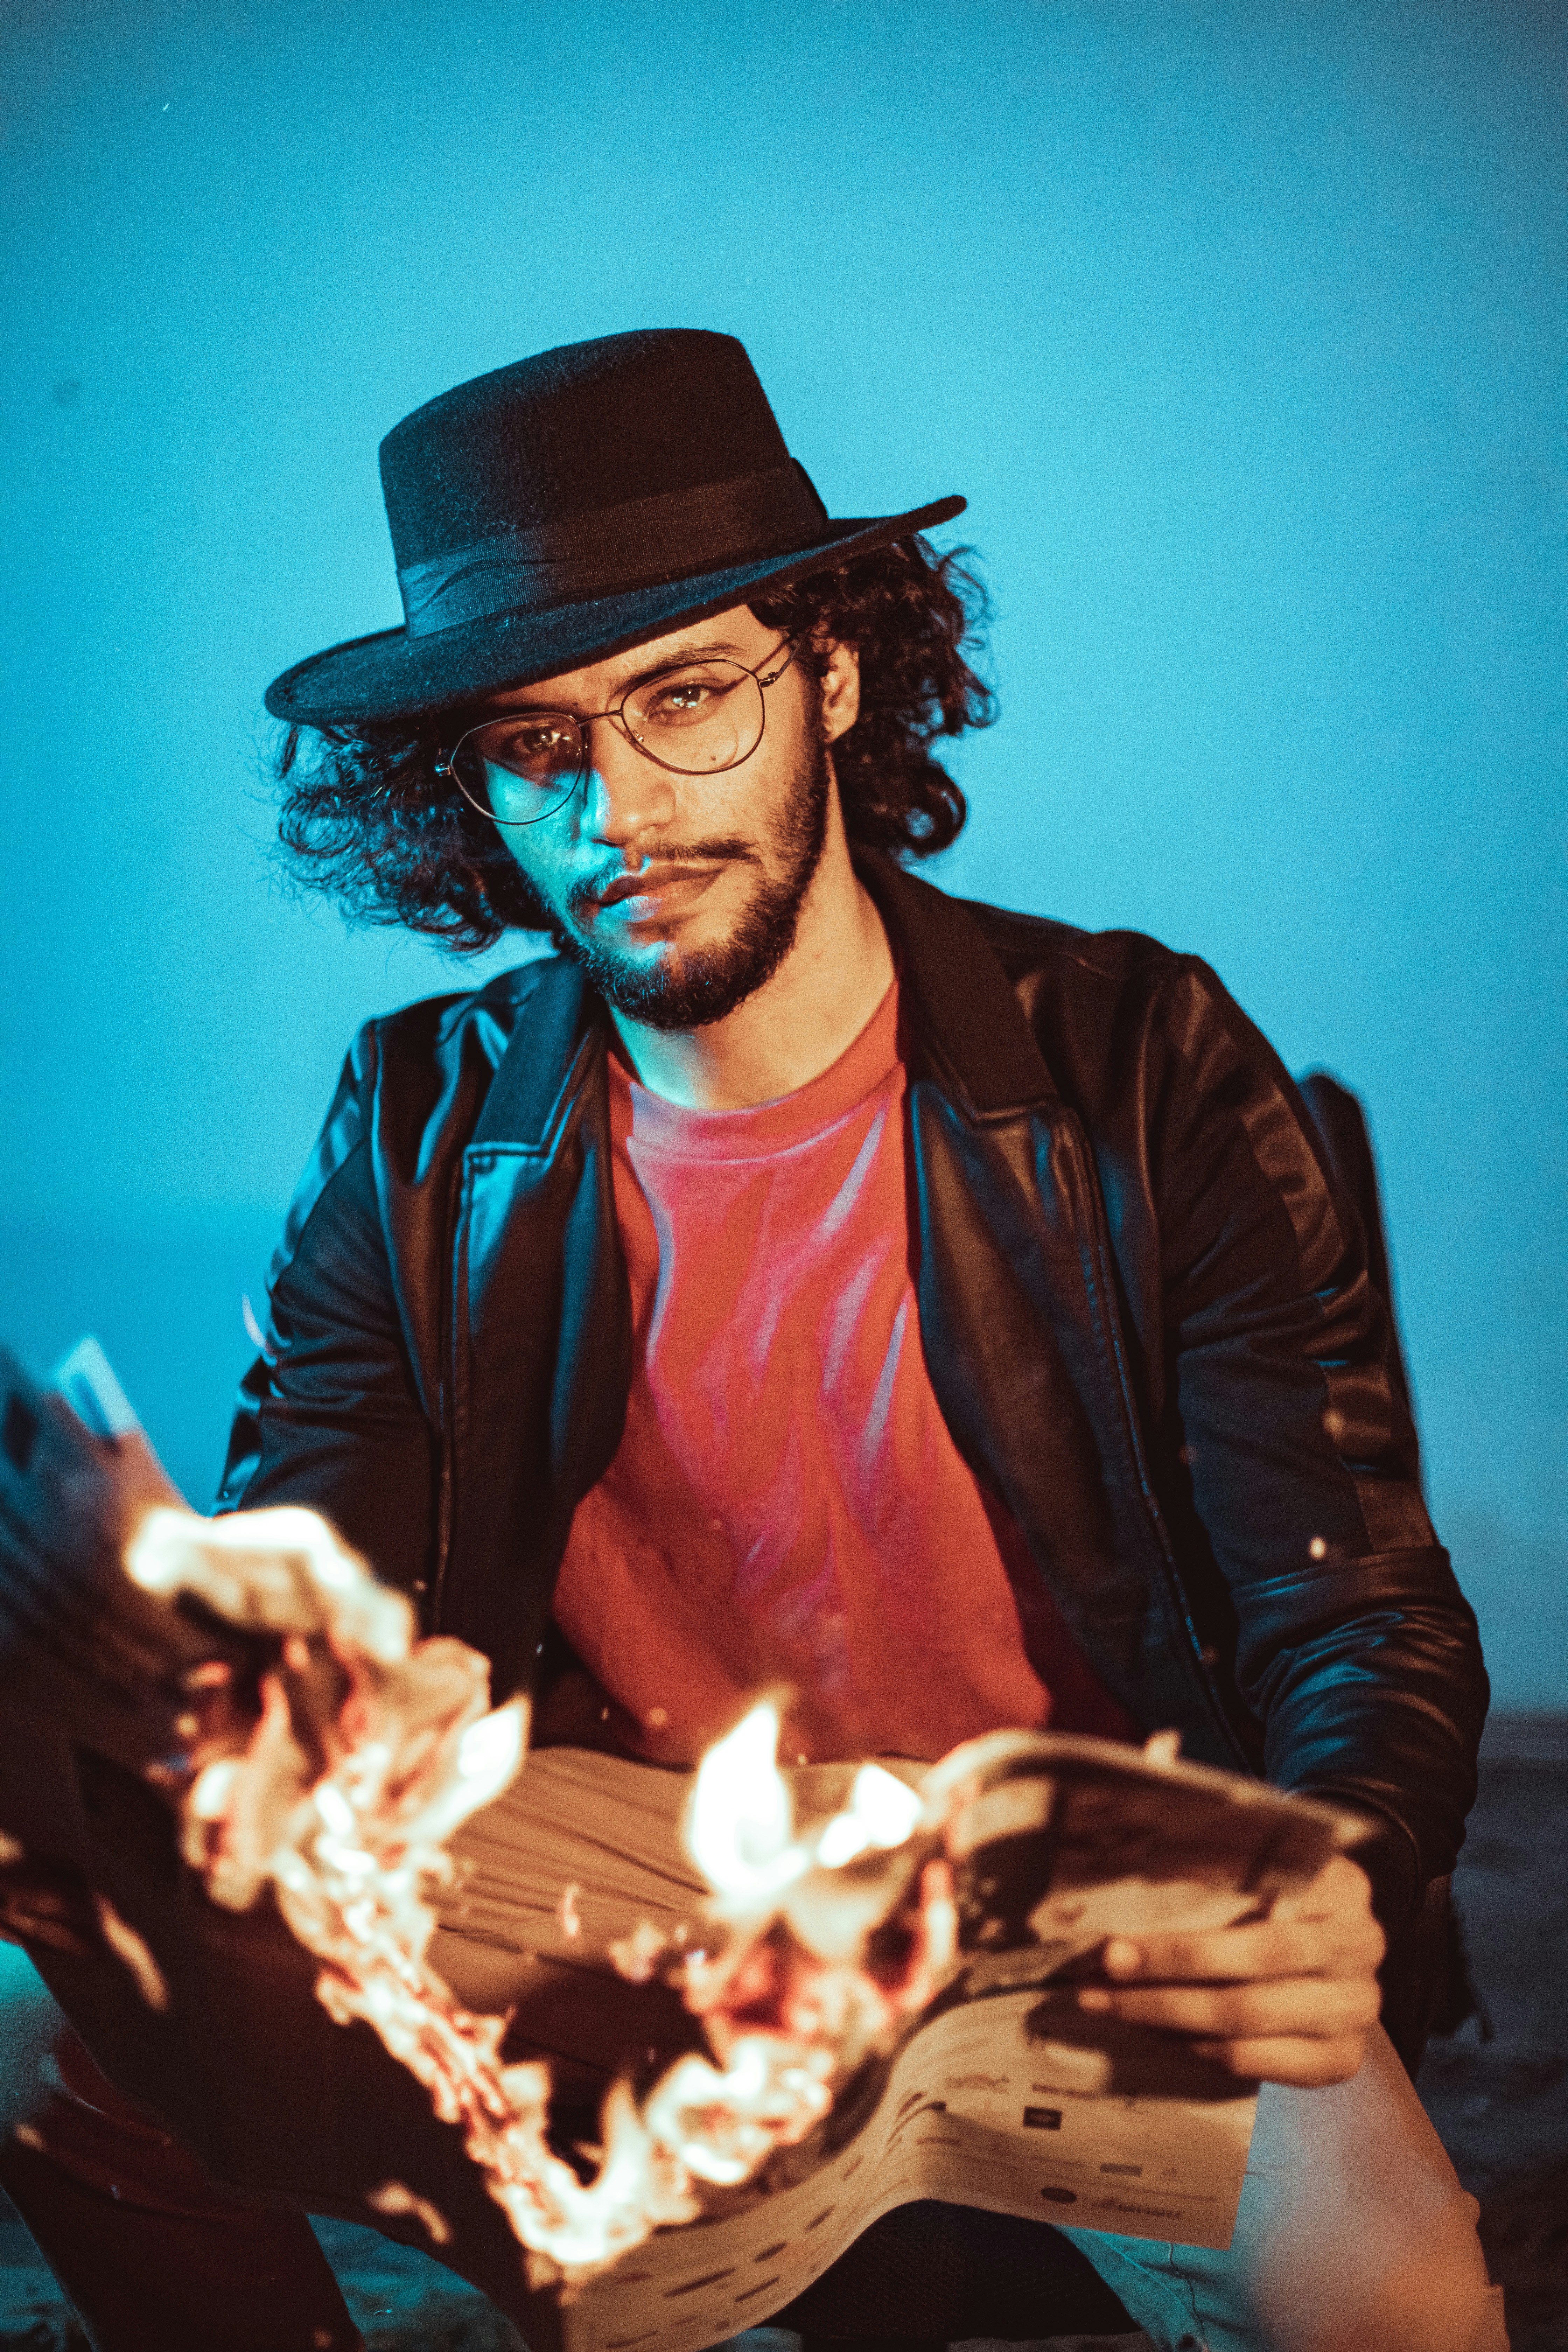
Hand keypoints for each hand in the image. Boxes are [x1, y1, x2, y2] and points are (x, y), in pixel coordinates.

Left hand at [1075, 1852, 1384, 2086]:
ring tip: (1110, 2004)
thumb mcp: (1261, 1872)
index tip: (1116, 1937)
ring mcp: (1356, 2009)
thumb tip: (1121, 1877)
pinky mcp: (1342, 2059)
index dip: (1184, 1925)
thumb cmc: (1281, 1902)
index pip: (1257, 1904)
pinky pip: (1256, 2062)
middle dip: (1165, 1972)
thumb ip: (1212, 1870)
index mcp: (1342, 1887)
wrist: (1331, 1954)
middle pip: (1251, 1963)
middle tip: (1103, 1973)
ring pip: (1246, 2018)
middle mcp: (1358, 1947)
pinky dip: (1199, 2049)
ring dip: (1166, 2014)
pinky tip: (1157, 2032)